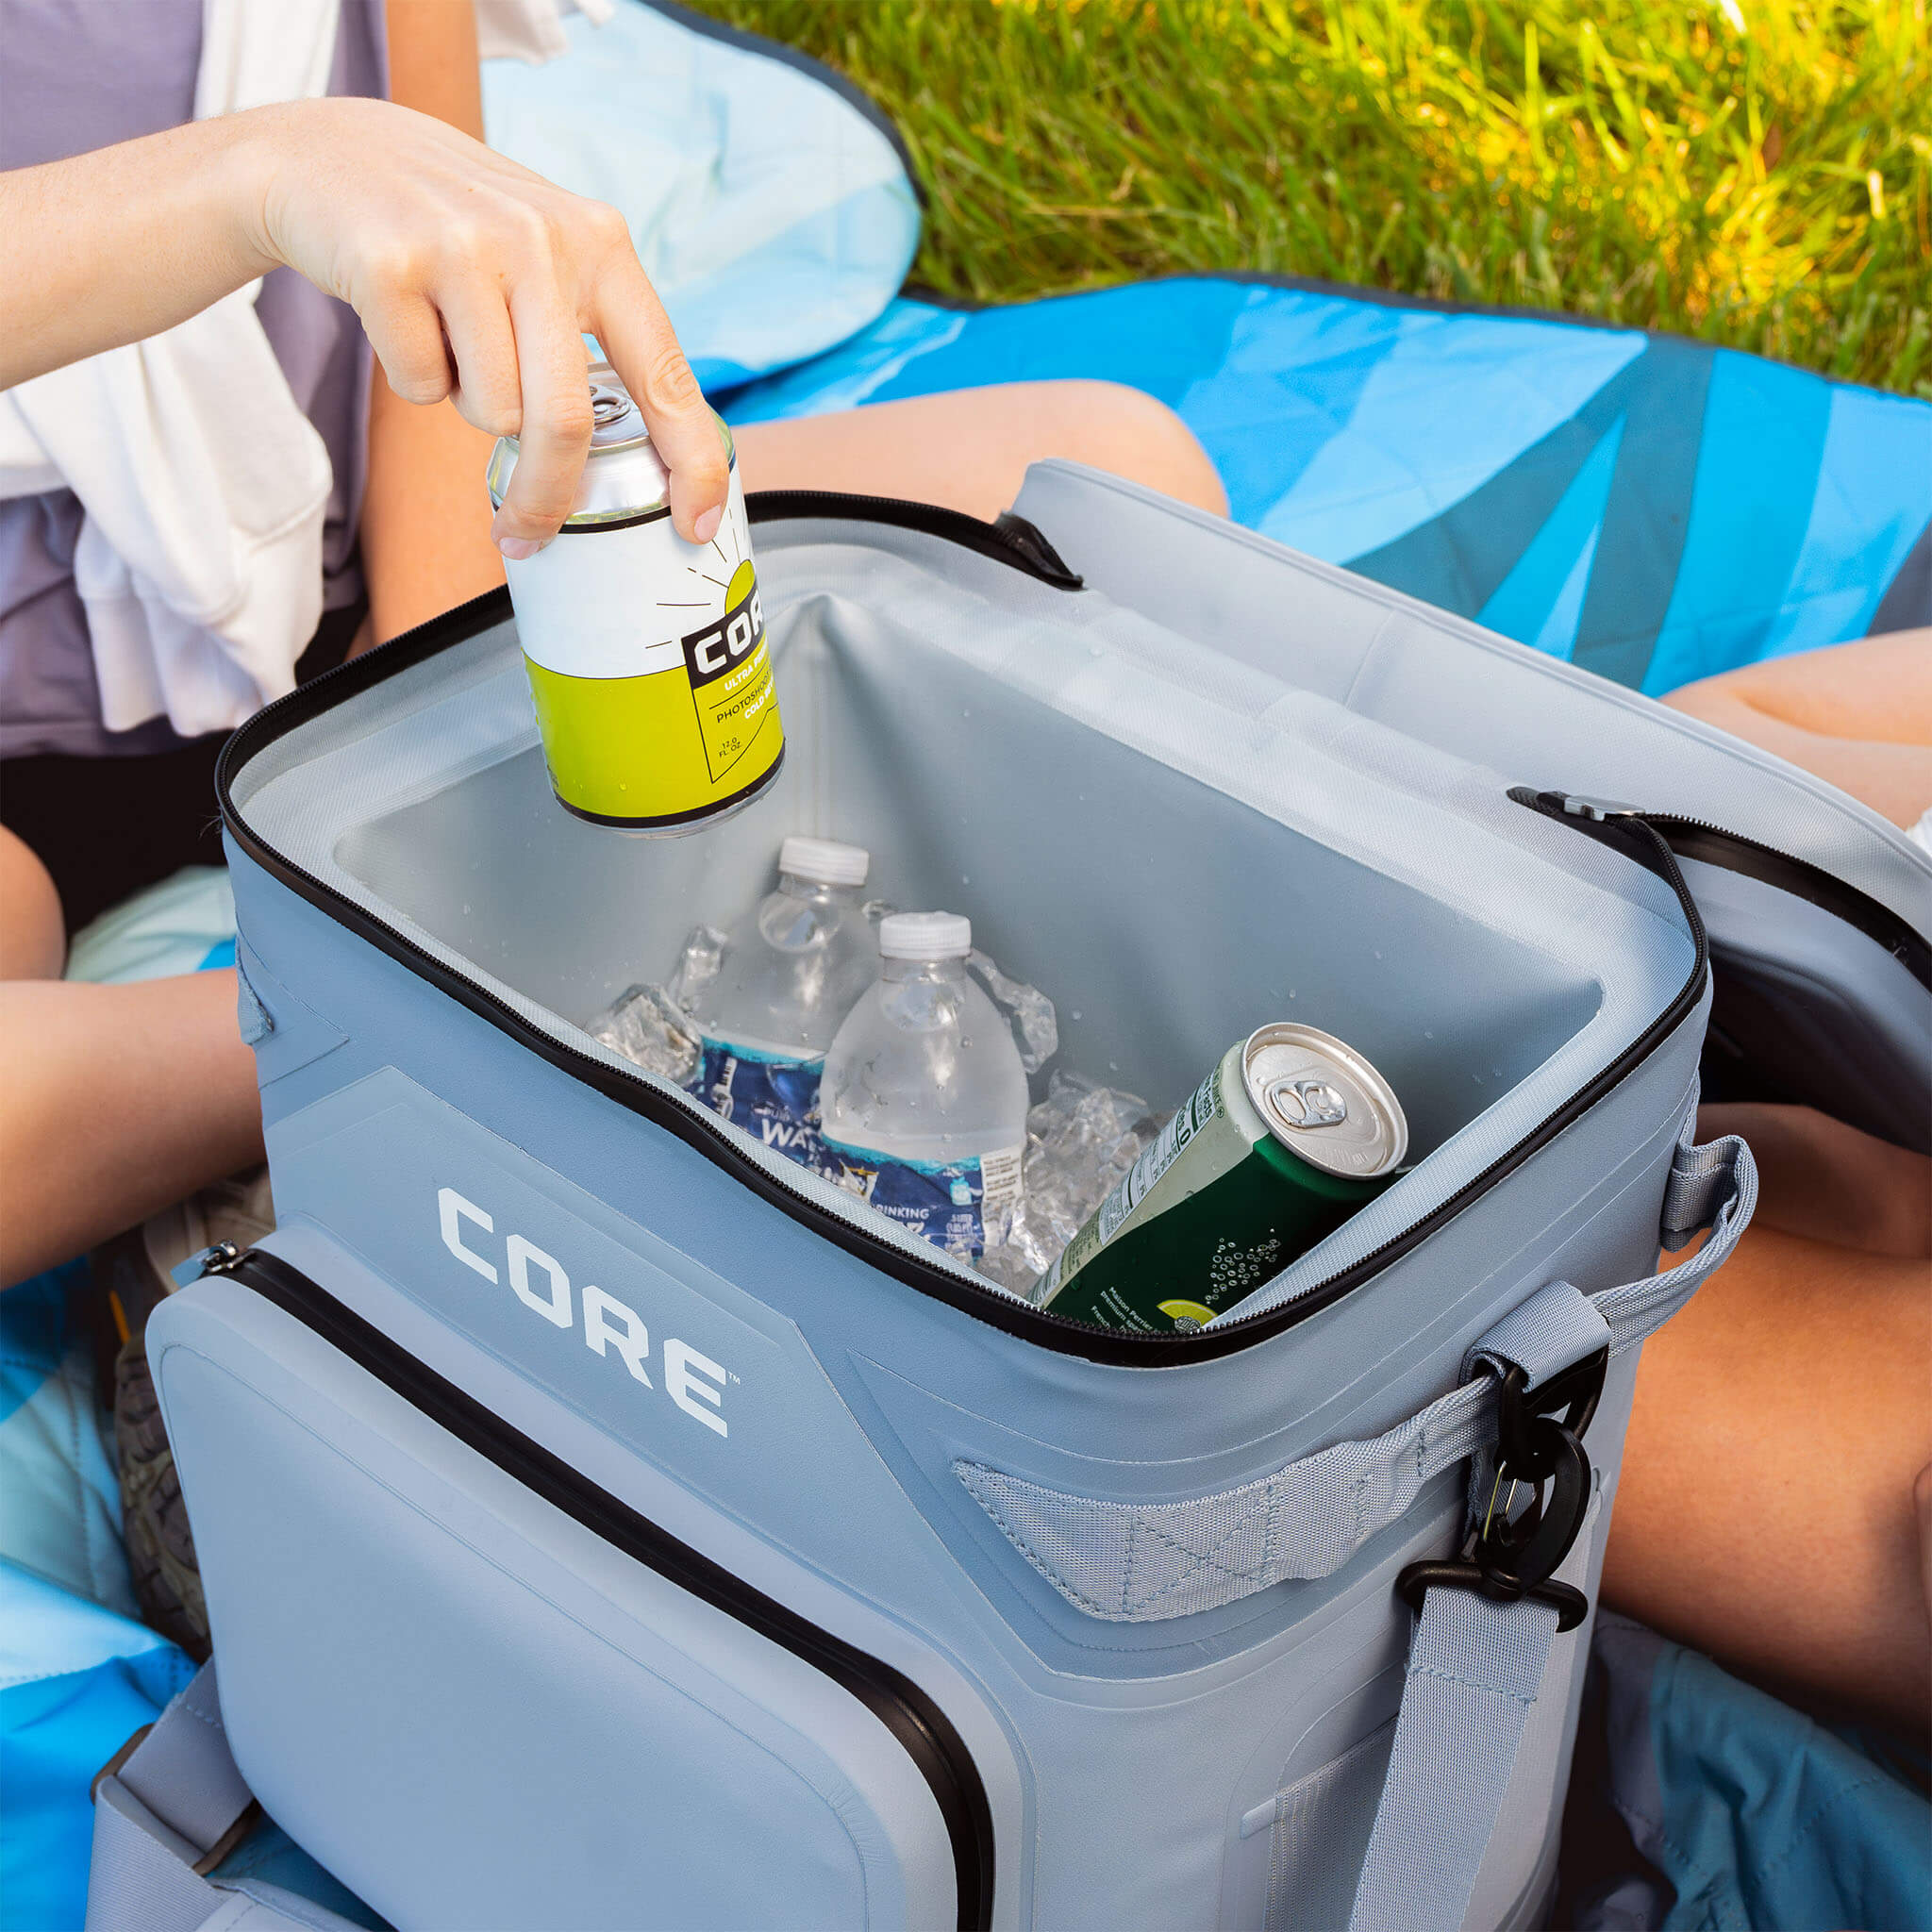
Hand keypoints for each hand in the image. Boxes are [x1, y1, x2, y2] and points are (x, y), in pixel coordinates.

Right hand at [240, 98, 725, 551]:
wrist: (326, 152)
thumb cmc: (457, 230)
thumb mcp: (546, 253)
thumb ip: (594, 332)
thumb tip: (644, 452)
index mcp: (598, 243)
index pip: (666, 373)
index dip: (690, 458)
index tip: (695, 524)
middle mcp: (539, 238)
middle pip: (565, 421)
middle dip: (547, 495)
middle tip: (522, 531)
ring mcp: (462, 247)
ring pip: (491, 414)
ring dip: (468, 403)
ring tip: (449, 336)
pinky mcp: (389, 265)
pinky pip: (421, 388)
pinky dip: (412, 376)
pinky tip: (403, 315)